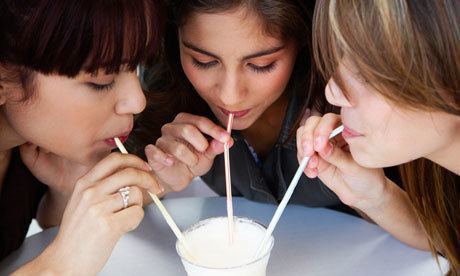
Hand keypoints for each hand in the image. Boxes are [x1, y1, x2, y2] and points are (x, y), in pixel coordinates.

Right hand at [17, 152, 160, 274]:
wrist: (64, 261)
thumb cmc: (77, 234)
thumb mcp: (82, 201)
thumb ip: (102, 186)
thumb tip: (132, 175)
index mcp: (84, 183)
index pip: (114, 159)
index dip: (135, 160)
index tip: (145, 168)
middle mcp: (90, 192)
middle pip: (130, 173)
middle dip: (149, 179)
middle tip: (155, 187)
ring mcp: (99, 208)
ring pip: (136, 194)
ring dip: (137, 206)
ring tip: (125, 217)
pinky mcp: (108, 225)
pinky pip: (137, 213)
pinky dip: (136, 221)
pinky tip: (124, 227)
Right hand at [145, 113, 231, 191]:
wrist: (178, 177)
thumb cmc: (191, 161)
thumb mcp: (208, 155)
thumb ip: (216, 147)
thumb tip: (228, 141)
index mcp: (186, 122)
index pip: (200, 121)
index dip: (214, 130)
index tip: (226, 138)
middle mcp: (172, 127)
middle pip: (187, 129)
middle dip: (201, 144)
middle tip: (204, 152)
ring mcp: (161, 139)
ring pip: (177, 147)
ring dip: (190, 159)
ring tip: (191, 162)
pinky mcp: (152, 151)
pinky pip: (157, 153)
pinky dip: (167, 159)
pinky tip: (171, 163)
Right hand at [296, 113, 387, 210]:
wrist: (362, 193)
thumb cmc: (366, 176)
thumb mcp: (354, 166)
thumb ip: (337, 156)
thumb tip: (322, 147)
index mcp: (346, 129)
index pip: (329, 120)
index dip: (321, 130)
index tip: (319, 146)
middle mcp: (332, 133)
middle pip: (312, 124)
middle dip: (307, 138)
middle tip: (309, 154)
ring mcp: (321, 144)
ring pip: (303, 136)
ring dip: (303, 150)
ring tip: (312, 166)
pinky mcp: (314, 156)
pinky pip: (301, 153)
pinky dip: (302, 162)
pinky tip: (312, 172)